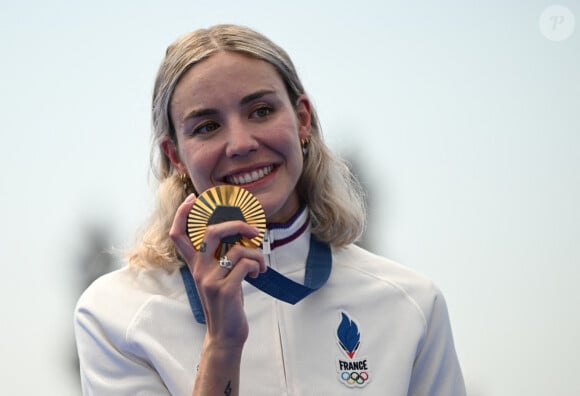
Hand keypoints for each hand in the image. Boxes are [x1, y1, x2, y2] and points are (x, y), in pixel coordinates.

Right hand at [169, 193, 266, 348]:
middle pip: (211, 232)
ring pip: (237, 249)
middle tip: (253, 230)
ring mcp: (210, 280)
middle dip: (237, 225)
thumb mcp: (218, 276)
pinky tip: (258, 274)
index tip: (193, 198)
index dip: (182, 214)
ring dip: (256, 254)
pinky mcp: (225, 290)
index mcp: (195, 264)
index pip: (178, 235)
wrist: (226, 334)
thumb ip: (221, 256)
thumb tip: (240, 231)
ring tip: (260, 265)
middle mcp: (199, 270)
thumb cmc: (226, 302)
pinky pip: (245, 265)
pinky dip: (257, 265)